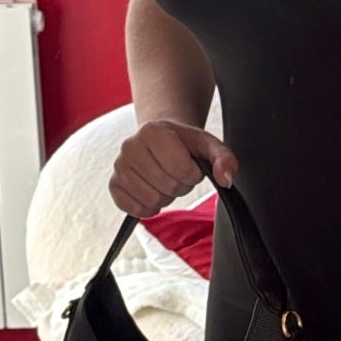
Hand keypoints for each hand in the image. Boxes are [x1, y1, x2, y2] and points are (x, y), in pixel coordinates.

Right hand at [109, 118, 237, 220]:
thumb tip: (226, 179)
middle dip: (180, 186)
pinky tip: (152, 190)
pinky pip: (135, 209)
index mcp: (152, 132)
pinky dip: (149, 207)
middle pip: (167, 186)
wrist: (160, 138)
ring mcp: (119, 166)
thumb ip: (223, 159)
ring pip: (151, 200)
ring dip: (165, 197)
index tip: (190, 165)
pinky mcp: (114, 185)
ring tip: (164, 180)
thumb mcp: (208, 145)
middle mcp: (130, 146)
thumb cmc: (184, 143)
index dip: (193, 174)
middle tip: (177, 174)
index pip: (182, 170)